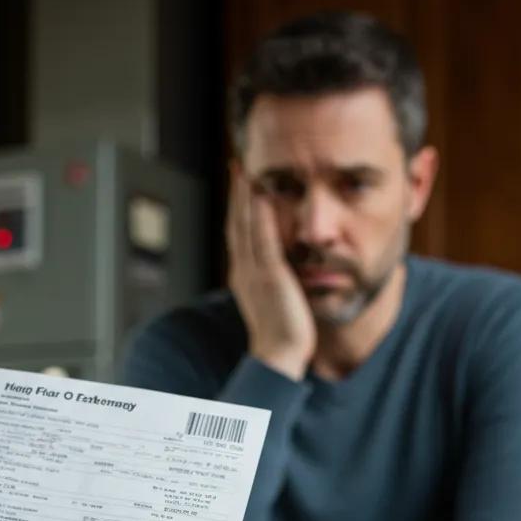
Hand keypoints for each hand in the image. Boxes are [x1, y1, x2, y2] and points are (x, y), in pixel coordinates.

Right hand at [226, 166, 315, 379]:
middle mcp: (244, 270)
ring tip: (246, 169)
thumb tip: (284, 266)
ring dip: (244, 196)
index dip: (238, 206)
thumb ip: (276, 279)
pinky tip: (261, 194)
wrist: (279, 356)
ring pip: (244, 226)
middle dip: (237, 193)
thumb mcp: (276, 299)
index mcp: (245, 275)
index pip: (239, 233)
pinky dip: (259, 215)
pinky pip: (263, 239)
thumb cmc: (284, 334)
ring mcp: (254, 273)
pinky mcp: (270, 276)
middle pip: (236, 223)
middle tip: (237, 164)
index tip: (242, 181)